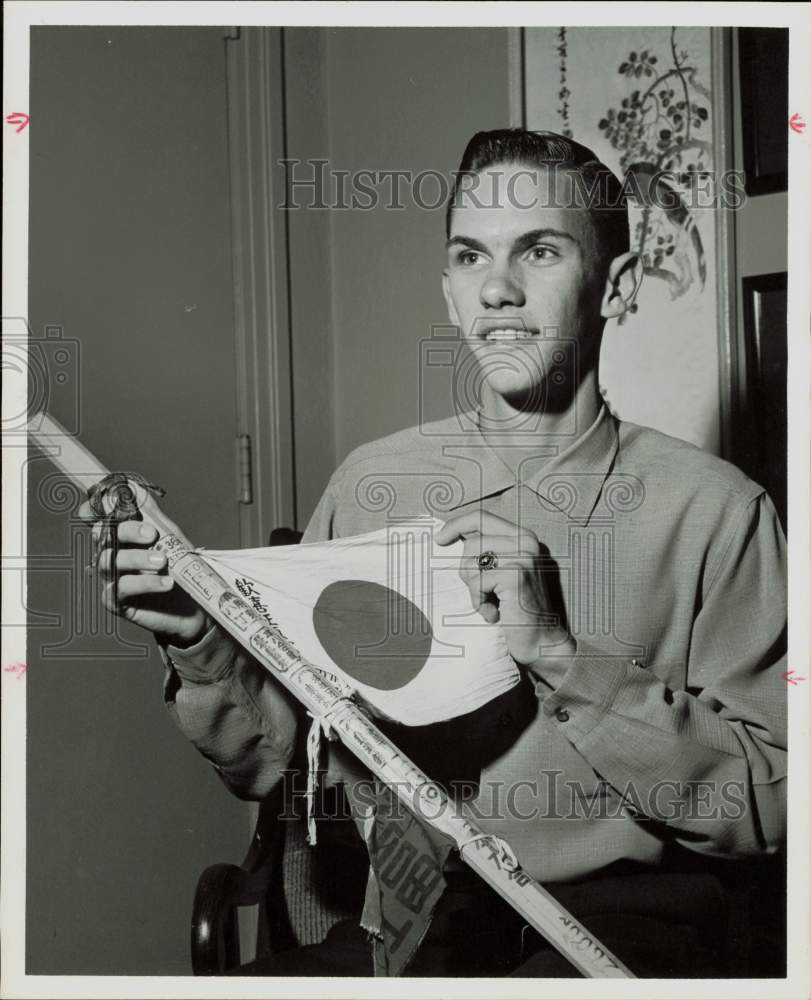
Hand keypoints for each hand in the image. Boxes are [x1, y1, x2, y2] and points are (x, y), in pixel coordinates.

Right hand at [78, 505, 210, 647]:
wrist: (194, 606)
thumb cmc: (178, 568)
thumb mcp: (168, 535)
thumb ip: (149, 512)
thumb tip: (130, 484)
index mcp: (121, 537)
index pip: (98, 519)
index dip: (95, 509)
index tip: (109, 504)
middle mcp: (112, 555)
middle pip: (102, 536)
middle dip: (126, 531)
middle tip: (152, 534)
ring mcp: (111, 579)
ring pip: (109, 561)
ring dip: (137, 558)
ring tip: (163, 561)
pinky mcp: (116, 603)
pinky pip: (119, 589)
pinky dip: (144, 583)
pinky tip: (165, 582)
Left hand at [435, 510, 574, 664]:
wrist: (541, 641)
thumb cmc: (515, 609)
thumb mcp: (501, 572)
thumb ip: (485, 551)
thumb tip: (447, 535)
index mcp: (523, 536)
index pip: (481, 517)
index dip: (456, 525)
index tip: (440, 539)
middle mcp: (526, 541)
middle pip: (471, 544)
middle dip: (467, 572)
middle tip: (485, 593)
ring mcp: (523, 556)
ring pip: (471, 563)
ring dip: (474, 590)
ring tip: (492, 603)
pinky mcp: (516, 575)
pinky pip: (476, 583)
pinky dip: (479, 603)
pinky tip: (495, 613)